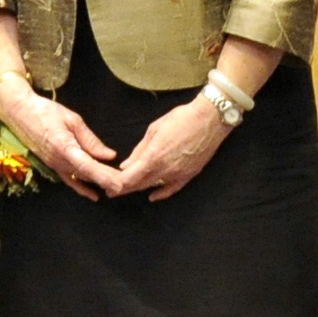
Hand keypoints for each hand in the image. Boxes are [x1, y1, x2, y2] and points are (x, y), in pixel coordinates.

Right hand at [0, 73, 124, 197]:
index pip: (88, 166)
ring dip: (98, 183)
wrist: (19, 112)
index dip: (104, 177)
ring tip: (117, 188)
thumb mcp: (72, 120)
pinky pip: (68, 179)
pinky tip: (93, 195)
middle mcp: (59, 160)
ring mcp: (54, 164)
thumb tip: (109, 155)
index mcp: (64, 147)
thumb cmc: (45, 111)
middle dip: (107, 181)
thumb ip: (90, 140)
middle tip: (128, 186)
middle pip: (87, 175)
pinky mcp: (51, 164)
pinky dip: (81, 188)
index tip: (120, 185)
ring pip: (80, 178)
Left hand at [114, 95, 234, 200]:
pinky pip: (173, 189)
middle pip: (141, 184)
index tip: (108, 188)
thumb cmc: (179, 120)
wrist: (209, 120)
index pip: (131, 178)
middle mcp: (166, 169)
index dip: (118, 185)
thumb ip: (139, 151)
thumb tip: (126, 165)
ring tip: (127, 190)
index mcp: (154, 157)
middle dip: (125, 189)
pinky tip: (152, 196)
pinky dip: (161, 193)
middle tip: (112, 191)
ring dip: (140, 189)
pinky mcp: (190, 175)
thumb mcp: (153, 131)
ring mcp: (179, 174)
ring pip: (154, 186)